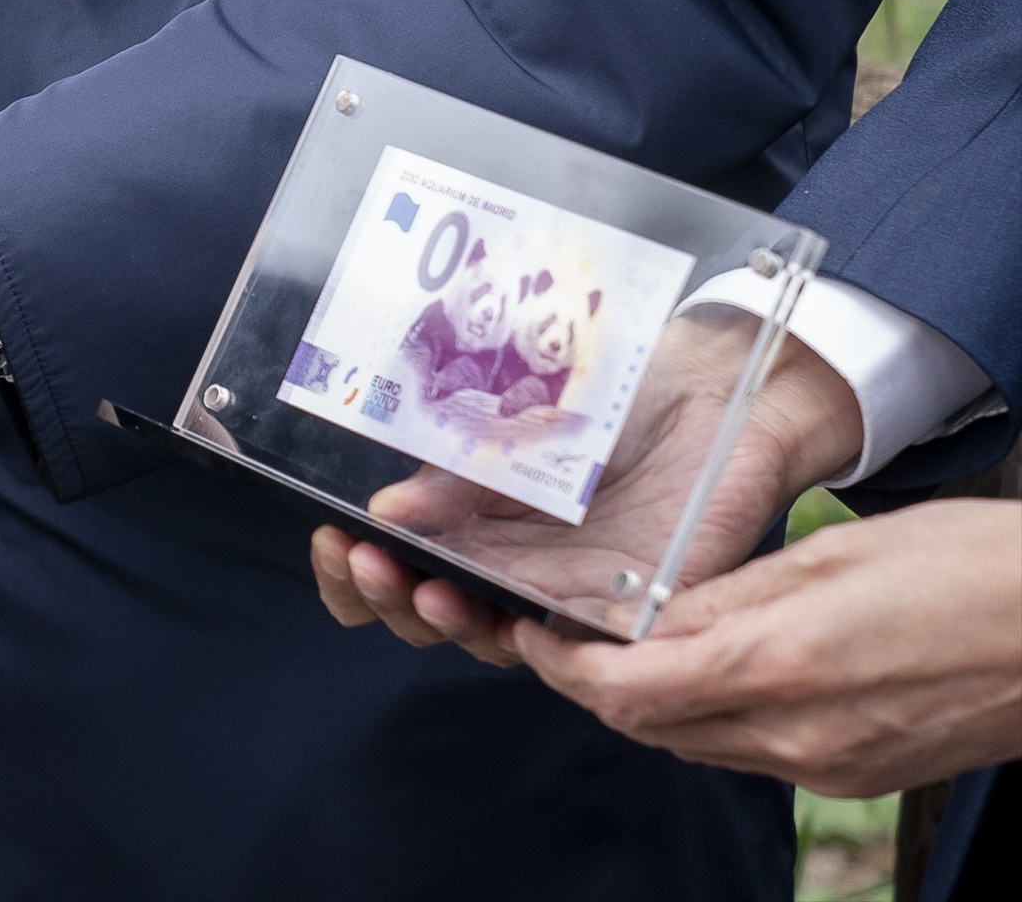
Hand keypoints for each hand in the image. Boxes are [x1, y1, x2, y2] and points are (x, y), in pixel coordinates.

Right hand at [311, 313, 863, 661]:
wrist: (709, 387)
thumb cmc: (609, 395)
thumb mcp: (512, 423)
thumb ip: (455, 475)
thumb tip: (387, 510)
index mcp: (467, 524)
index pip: (390, 573)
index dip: (351, 575)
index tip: (331, 541)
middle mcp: (506, 569)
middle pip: (423, 617)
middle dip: (381, 597)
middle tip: (368, 561)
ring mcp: (563, 596)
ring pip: (486, 641)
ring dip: (443, 621)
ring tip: (426, 587)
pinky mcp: (628, 613)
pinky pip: (571, 653)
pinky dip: (531, 645)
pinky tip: (502, 615)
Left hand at [514, 499, 1021, 796]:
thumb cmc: (972, 569)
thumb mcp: (834, 553)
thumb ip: (730, 595)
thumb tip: (650, 617)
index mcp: (780, 666)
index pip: (626, 690)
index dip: (561, 665)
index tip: (529, 631)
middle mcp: (797, 735)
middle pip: (648, 726)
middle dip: (588, 685)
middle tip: (555, 636)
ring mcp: (829, 767)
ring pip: (693, 744)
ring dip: (644, 702)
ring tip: (619, 646)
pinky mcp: (856, 777)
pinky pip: (748, 753)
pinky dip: (706, 716)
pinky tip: (706, 671)